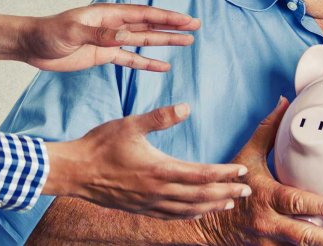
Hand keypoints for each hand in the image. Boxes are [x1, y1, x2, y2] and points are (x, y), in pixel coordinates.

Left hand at [0, 3, 200, 71]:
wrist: (33, 44)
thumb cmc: (49, 33)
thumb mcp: (72, 33)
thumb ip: (99, 34)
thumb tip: (124, 36)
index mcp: (108, 15)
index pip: (144, 15)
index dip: (167, 17)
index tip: (187, 19)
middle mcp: (113, 25)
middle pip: (150, 25)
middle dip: (173, 26)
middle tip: (196, 27)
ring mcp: (110, 41)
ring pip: (144, 41)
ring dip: (165, 42)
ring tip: (187, 42)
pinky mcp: (104, 56)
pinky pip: (130, 60)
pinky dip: (147, 63)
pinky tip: (163, 66)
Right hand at [42, 103, 251, 219]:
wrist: (75, 171)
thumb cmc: (101, 145)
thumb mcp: (130, 124)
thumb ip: (160, 117)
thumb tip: (187, 107)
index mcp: (159, 170)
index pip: (201, 174)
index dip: (224, 174)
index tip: (242, 171)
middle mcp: (158, 191)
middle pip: (201, 196)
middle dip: (227, 193)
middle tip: (247, 191)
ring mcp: (149, 203)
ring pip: (189, 209)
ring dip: (212, 206)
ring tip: (230, 202)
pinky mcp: (141, 209)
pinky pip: (172, 216)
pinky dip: (191, 215)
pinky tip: (198, 211)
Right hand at [198, 98, 322, 245]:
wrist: (208, 224)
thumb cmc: (231, 186)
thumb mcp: (246, 156)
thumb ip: (268, 130)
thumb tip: (284, 103)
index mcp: (266, 196)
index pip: (296, 201)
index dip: (321, 206)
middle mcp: (269, 221)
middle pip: (304, 234)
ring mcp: (269, 241)